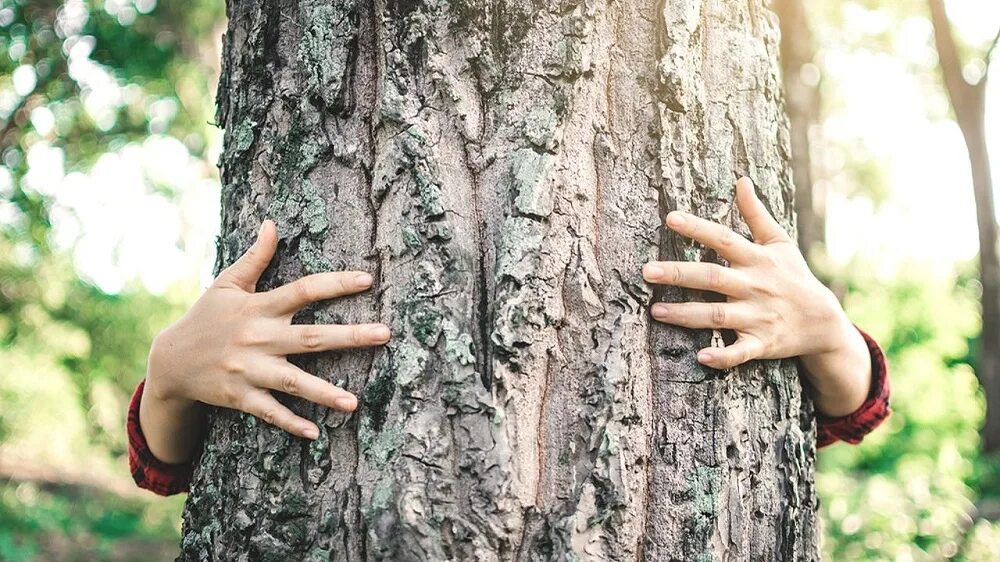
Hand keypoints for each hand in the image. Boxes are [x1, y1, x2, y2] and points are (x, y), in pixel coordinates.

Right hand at [142, 220, 388, 460]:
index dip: (335, 284)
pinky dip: (290, 423)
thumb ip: (255, 257)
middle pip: (310, 337)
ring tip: (354, 402)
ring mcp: (249, 370)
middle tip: (385, 334)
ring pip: (293, 382)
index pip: (303, 290)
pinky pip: (270, 411)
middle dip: (349, 336)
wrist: (169, 362)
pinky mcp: (240, 397)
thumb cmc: (206, 318)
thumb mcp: (226, 284)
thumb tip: (272, 224)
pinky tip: (316, 432)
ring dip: (324, 392)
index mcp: (258, 307)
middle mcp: (258, 338)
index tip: (368, 280)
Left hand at [642, 177, 870, 414]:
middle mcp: (755, 286)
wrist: (824, 321)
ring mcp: (758, 316)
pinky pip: (740, 352)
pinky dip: (723, 356)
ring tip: (655, 311)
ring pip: (718, 316)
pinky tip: (700, 357)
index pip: (723, 239)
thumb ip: (756, 214)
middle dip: (679, 274)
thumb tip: (741, 180)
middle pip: (713, 277)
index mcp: (757, 259)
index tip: (670, 218)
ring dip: (687, 315)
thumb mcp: (779, 242)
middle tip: (646, 271)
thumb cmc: (794, 276)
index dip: (698, 228)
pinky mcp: (762, 344)